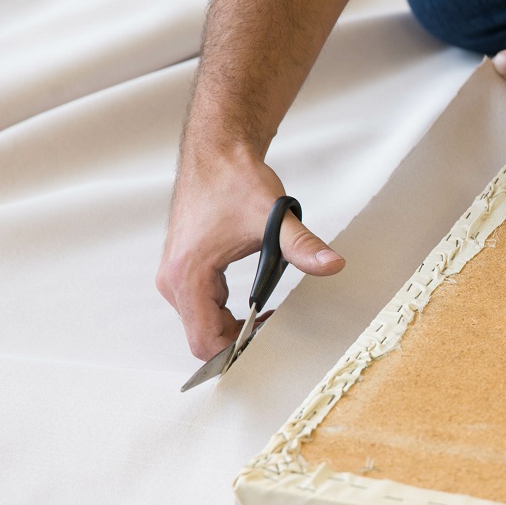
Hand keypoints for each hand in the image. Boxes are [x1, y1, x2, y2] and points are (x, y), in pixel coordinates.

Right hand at [156, 144, 344, 360]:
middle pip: (203, 337)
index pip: (205, 340)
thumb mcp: (273, 217)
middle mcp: (173, 280)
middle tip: (276, 333)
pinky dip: (226, 314)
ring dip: (233, 328)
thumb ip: (303, 246)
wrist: (217, 152)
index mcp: (188, 274)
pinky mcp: (182, 269)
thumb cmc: (235, 180)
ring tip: (269, 320)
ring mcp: (174, 275)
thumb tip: (333, 265)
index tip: (269, 343)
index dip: (237, 351)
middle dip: (239, 342)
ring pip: (201, 324)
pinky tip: (254, 306)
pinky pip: (201, 307)